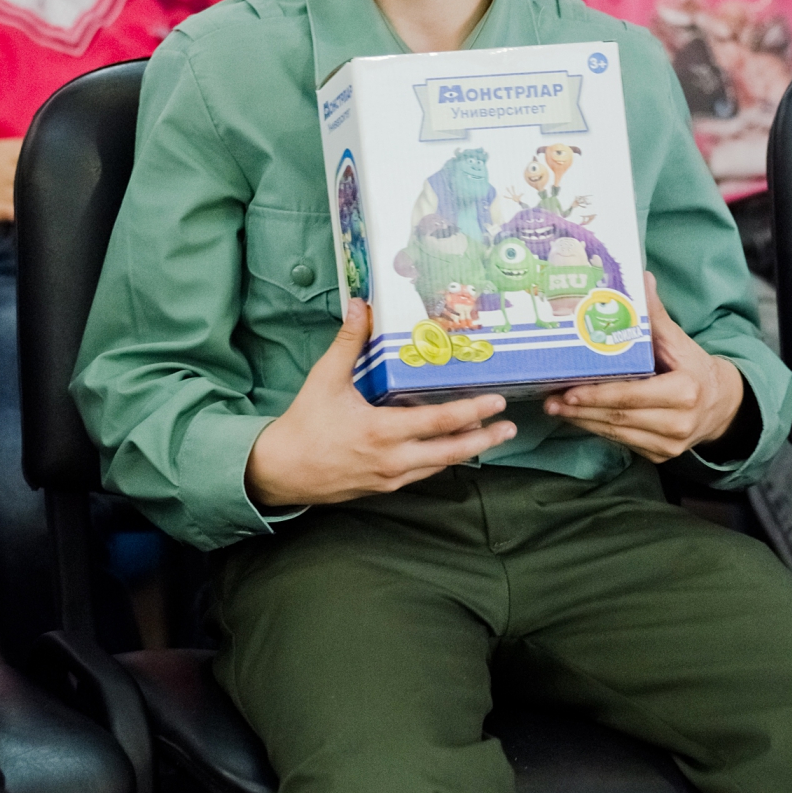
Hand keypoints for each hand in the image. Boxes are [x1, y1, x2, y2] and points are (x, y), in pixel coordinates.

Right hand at [246, 298, 516, 505]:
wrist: (281, 471)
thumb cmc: (304, 424)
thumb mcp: (325, 379)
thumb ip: (348, 342)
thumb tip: (361, 305)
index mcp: (381, 431)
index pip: (437, 423)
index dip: (471, 412)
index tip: (495, 402)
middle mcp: (392, 459)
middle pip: (450, 452)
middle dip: (484, 438)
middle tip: (510, 426)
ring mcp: (390, 477)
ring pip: (439, 466)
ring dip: (467, 450)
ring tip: (491, 436)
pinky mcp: (384, 487)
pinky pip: (422, 473)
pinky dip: (441, 459)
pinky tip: (452, 449)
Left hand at [543, 273, 743, 462]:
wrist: (722, 405)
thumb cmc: (695, 368)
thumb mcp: (679, 341)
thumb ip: (656, 315)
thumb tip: (641, 278)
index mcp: (684, 392)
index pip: (632, 396)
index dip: (598, 395)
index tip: (569, 391)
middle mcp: (679, 422)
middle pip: (620, 417)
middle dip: (581, 410)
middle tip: (551, 400)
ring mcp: (669, 444)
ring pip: (617, 433)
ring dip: (584, 421)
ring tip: (556, 407)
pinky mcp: (660, 455)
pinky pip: (623, 443)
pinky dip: (598, 430)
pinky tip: (578, 417)